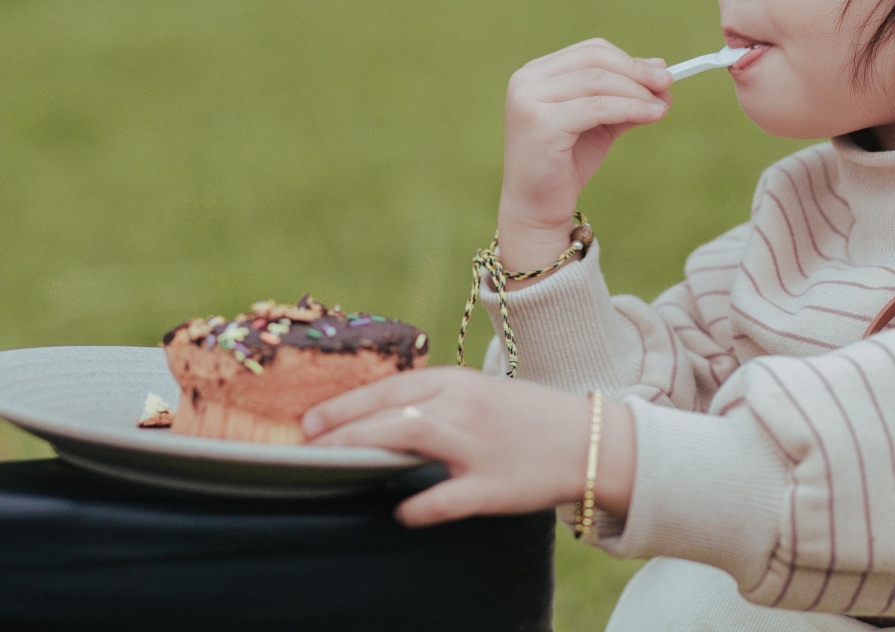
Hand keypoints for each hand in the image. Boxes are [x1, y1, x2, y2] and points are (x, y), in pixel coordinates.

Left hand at [304, 367, 635, 526]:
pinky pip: (447, 497)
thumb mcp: (481, 395)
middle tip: (305, 441)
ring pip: (411, 437)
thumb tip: (380, 418)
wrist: (589, 441)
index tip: (310, 419)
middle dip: (343, 425)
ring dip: (366, 448)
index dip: (347, 403)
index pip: (392, 387)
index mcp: (460, 383)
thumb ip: (435, 401)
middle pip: (392, 410)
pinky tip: (399, 512)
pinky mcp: (493, 485)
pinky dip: (420, 505)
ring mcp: (478, 445)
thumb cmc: (529, 419)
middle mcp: (465, 407)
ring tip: (333, 462)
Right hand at [499, 38, 670, 271]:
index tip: (662, 73)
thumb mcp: (601, 123)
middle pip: (595, 61)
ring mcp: (529, 101)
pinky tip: (652, 116)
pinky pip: (597, 108)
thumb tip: (661, 69)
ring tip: (662, 107)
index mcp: (536, 73)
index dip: (629, 60)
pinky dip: (630, 108)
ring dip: (637, 92)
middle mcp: (526, 81)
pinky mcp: (541, 124)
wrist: (537, 208)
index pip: (590, 52)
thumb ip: (625, 96)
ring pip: (598, 83)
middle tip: (668, 84)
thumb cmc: (567, 164)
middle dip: (637, 72)